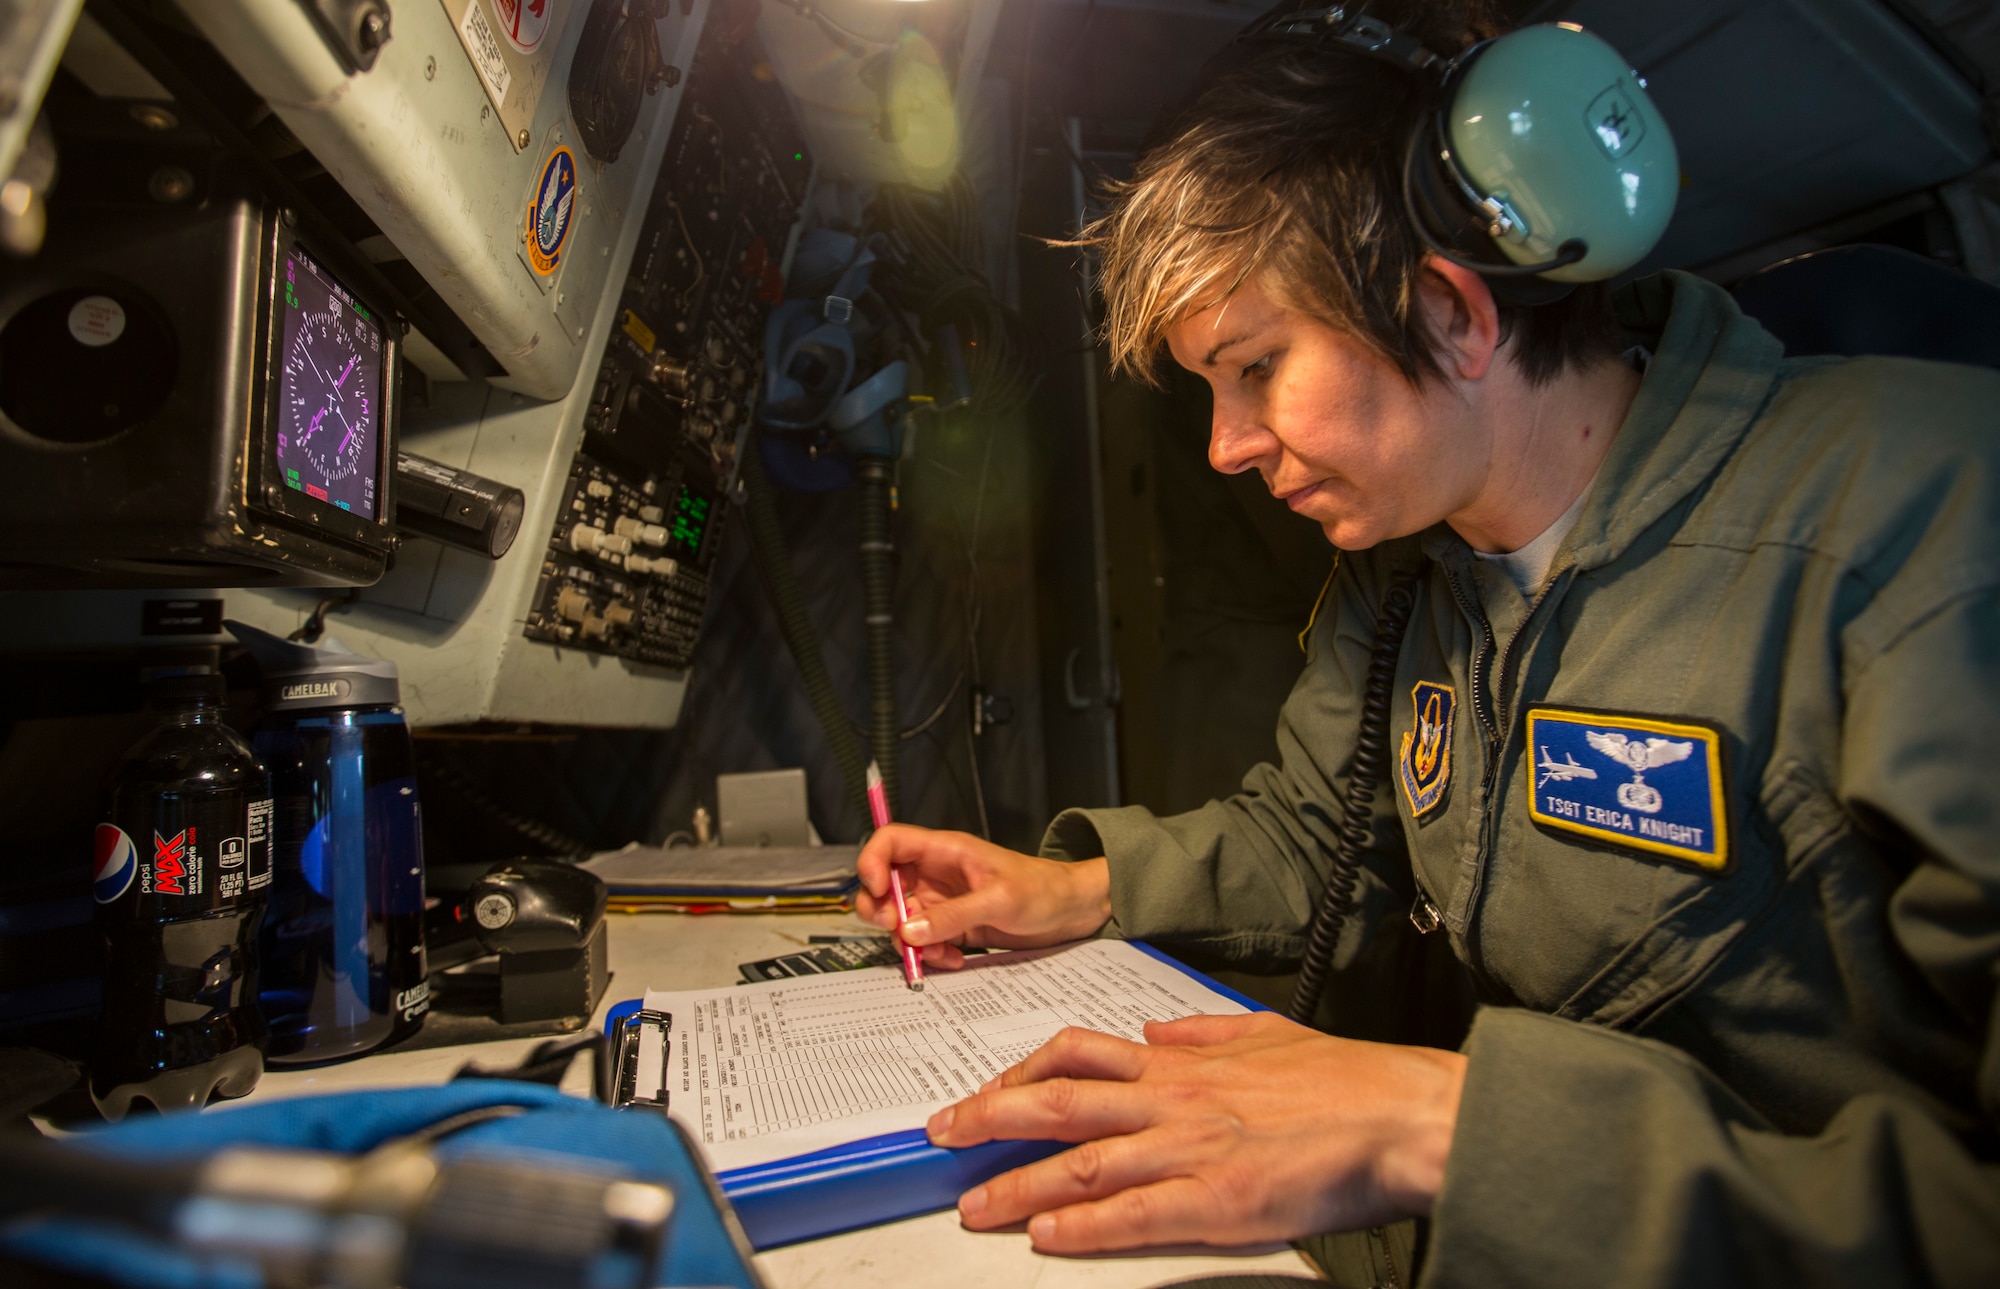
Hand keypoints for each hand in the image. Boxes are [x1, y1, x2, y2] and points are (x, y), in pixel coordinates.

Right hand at [855, 825, 1111, 967]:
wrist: (1071, 912)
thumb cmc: (1042, 890)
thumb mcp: (1000, 900)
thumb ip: (953, 916)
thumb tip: (909, 932)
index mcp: (944, 851)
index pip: (890, 842)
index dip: (872, 862)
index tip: (879, 892)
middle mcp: (936, 874)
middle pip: (884, 885)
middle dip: (883, 911)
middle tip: (900, 931)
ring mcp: (942, 902)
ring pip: (901, 920)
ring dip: (910, 942)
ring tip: (938, 955)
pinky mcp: (952, 927)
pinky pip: (924, 941)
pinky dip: (930, 955)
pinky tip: (954, 960)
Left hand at [925, 1012, 1465, 1253]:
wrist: (1399, 1115)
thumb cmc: (1345, 1079)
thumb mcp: (1263, 1031)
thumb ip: (1201, 1031)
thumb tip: (1155, 1031)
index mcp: (1182, 1063)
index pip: (1079, 1056)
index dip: (1021, 1071)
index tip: (987, 1087)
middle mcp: (1173, 1100)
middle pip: (1058, 1103)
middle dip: (990, 1118)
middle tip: (943, 1135)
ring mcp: (1190, 1150)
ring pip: (1081, 1164)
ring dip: (1018, 1186)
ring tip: (973, 1206)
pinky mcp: (1216, 1202)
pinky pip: (1134, 1216)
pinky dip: (1084, 1228)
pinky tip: (1046, 1237)